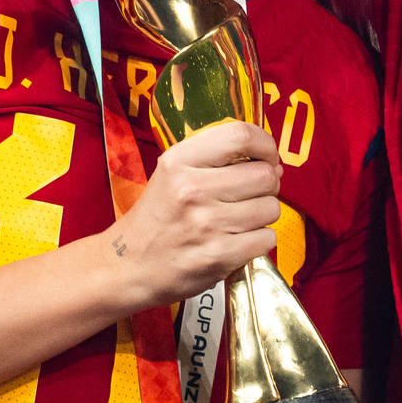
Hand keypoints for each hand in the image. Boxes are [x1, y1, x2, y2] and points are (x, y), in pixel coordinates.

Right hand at [104, 120, 282, 308]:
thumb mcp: (171, 174)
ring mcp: (207, 224)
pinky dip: (260, 240)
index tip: (267, 157)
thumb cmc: (157, 219)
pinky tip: (239, 241)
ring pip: (271, 208)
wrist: (128, 267)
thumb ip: (214, 159)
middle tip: (252, 194)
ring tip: (240, 220)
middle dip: (268, 185)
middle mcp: (192, 188)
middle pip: (265, 174)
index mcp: (179, 161)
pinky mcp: (219, 256)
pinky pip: (266, 238)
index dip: (266, 145)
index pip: (241, 135)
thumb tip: (273, 163)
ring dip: (264, 215)